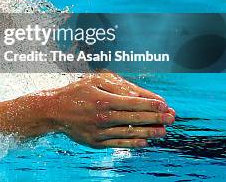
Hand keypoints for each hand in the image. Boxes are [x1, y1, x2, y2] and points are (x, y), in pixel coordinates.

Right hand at [49, 72, 175, 147]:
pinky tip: (144, 141)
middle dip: (156, 118)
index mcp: (103, 99)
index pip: (134, 103)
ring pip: (129, 133)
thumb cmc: (76, 91)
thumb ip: (117, 86)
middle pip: (135, 118)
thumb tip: (139, 96)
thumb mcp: (95, 81)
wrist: (53, 110)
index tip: (165, 105)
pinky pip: (118, 143)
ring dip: (149, 132)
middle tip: (172, 118)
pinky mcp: (95, 142)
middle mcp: (102, 117)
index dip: (151, 104)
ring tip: (163, 131)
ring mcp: (99, 131)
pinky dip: (132, 143)